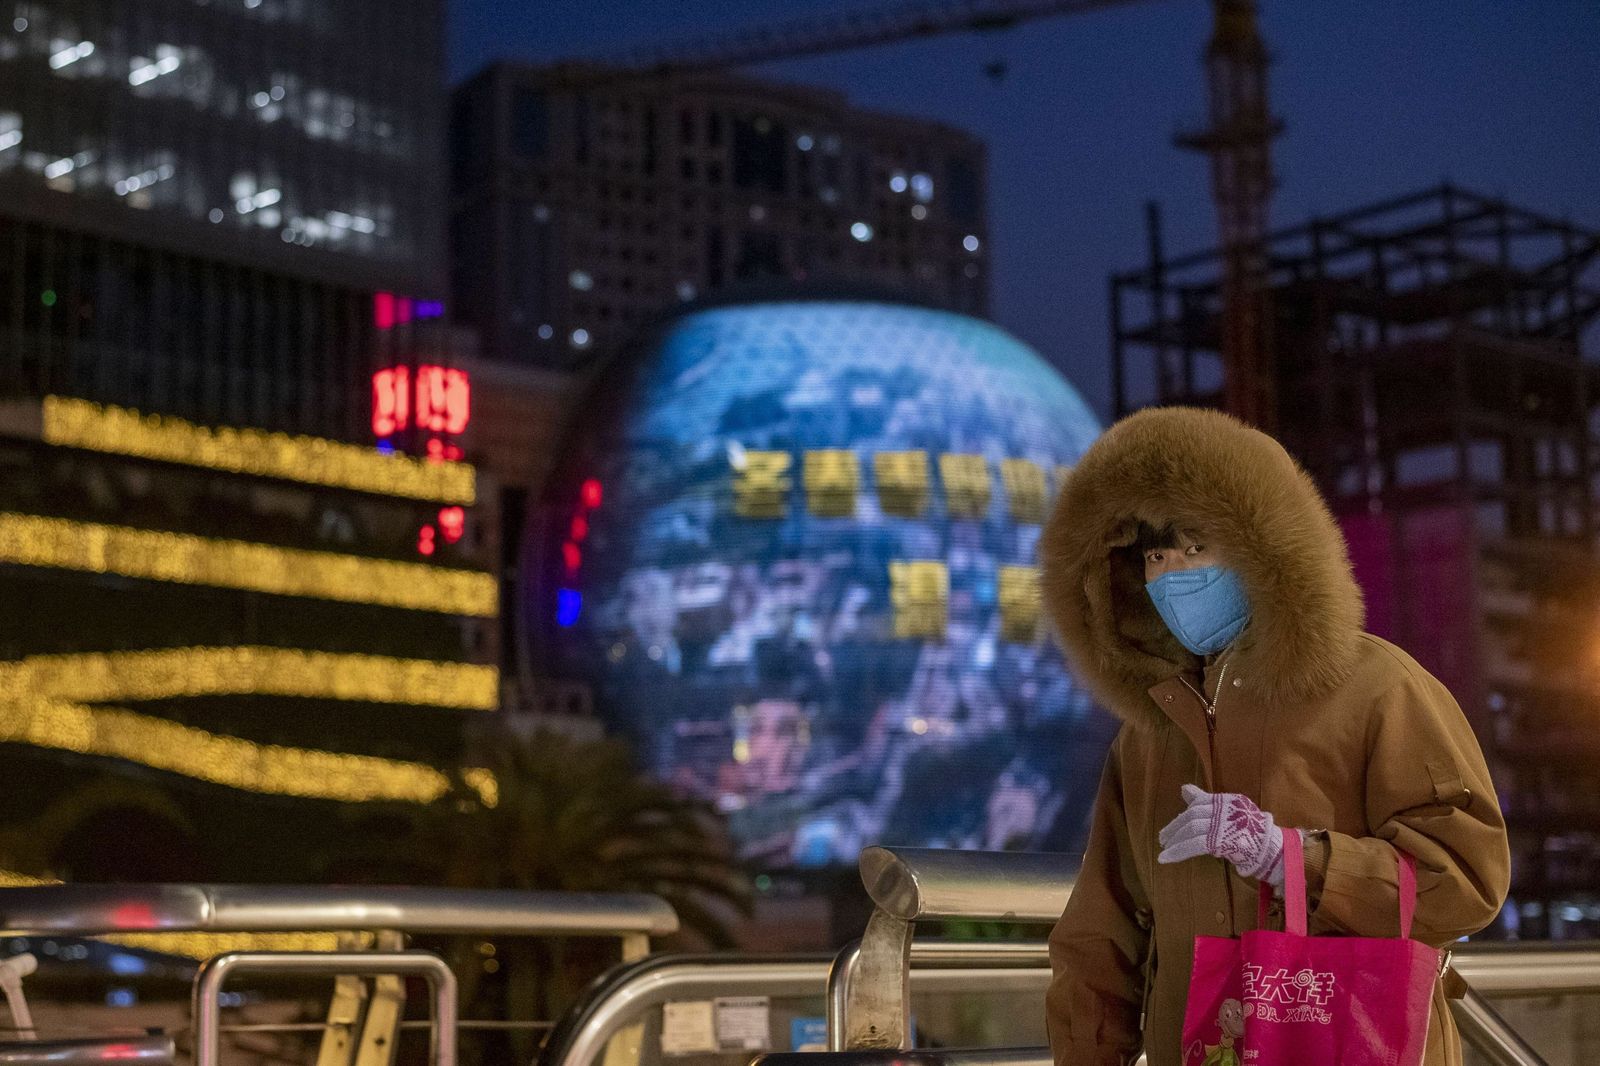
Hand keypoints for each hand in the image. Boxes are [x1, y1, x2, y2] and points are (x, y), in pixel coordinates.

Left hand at [1157, 784, 1288, 886]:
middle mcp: (1224, 809)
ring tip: (1164, 850)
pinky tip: (1165, 858)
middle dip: (1175, 827)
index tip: (1174, 824)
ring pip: (1191, 829)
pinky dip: (1178, 851)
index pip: (1201, 802)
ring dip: (1175, 840)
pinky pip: (1194, 844)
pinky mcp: (1221, 839)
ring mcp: (1223, 823)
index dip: (1185, 813)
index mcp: (1228, 801)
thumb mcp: (1233, 814)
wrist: (1275, 852)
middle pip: (1192, 815)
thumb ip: (1209, 803)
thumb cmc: (1256, 836)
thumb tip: (1184, 789)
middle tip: (1163, 838)